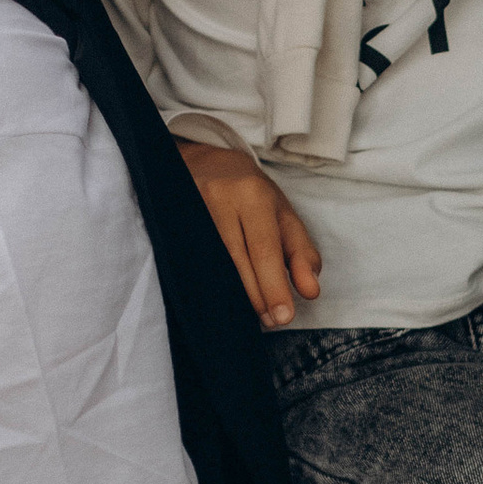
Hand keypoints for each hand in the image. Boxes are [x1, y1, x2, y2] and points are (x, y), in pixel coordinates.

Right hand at [180, 139, 321, 327]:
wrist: (206, 163)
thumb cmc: (252, 195)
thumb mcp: (284, 216)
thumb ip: (302, 254)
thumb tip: (311, 291)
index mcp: (253, 195)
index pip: (264, 249)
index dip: (273, 286)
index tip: (283, 316)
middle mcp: (219, 199)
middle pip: (236, 259)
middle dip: (256, 297)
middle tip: (272, 320)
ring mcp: (190, 208)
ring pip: (212, 263)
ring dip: (232, 295)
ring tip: (253, 314)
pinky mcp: (171, 220)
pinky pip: (192, 260)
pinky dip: (209, 283)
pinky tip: (222, 299)